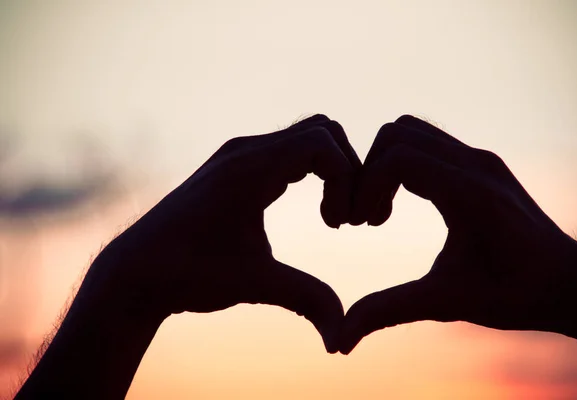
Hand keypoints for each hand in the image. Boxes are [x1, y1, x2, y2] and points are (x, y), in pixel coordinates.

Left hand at [100, 114, 360, 351]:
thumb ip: (307, 300)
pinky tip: (315, 214)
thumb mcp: (253, 284)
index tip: (340, 225)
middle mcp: (245, 151)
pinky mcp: (237, 168)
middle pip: (322, 130)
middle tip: (346, 218)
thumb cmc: (188, 274)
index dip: (347, 179)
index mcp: (249, 169)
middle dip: (347, 169)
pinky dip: (314, 174)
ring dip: (332, 171)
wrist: (136, 271)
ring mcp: (239, 155)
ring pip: (307, 139)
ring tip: (332, 219)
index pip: (322, 142)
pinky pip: (290, 152)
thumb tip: (343, 338)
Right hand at [339, 115, 576, 353]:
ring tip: (379, 213)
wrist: (568, 282)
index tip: (359, 225)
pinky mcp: (477, 162)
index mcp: (472, 193)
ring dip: (383, 164)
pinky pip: (425, 143)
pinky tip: (399, 204)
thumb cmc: (515, 296)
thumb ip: (389, 311)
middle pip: (398, 134)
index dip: (365, 185)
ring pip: (409, 131)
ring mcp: (479, 158)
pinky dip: (400, 164)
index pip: (399, 158)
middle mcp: (476, 164)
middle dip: (368, 171)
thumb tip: (340, 341)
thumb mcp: (447, 303)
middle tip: (365, 219)